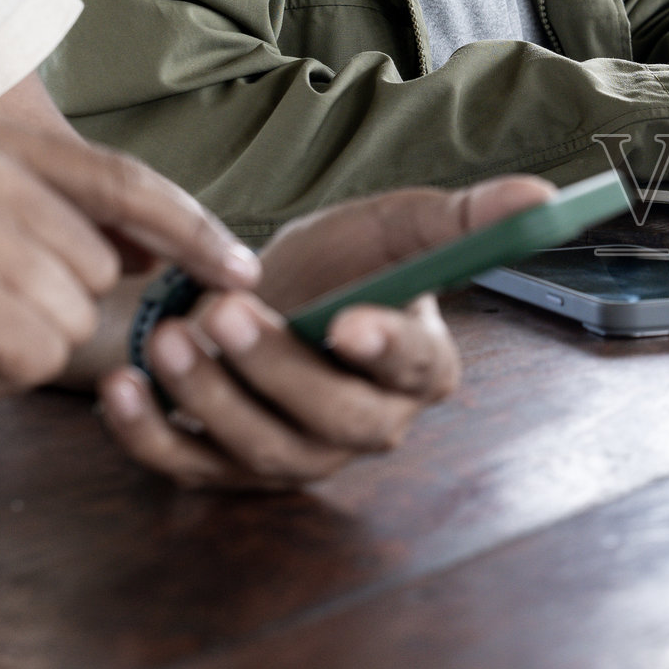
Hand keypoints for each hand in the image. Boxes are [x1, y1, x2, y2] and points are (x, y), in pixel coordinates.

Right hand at [0, 108, 257, 397]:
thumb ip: (64, 211)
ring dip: (27, 340)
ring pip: (72, 318)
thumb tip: (151, 257)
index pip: (123, 184)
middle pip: (100, 267)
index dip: (193, 230)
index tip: (246, 272)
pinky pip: (34, 357)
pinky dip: (2, 372)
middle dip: (60, 300)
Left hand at [95, 176, 555, 489]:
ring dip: (211, 397)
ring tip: (169, 335)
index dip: (385, 351)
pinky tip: (125, 388)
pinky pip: (194, 470)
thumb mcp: (394, 228)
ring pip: (265, 449)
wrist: (251, 293)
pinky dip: (152, 437)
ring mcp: (301, 456)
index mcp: (419, 367)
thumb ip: (462, 217)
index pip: (417, 371)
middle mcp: (370, 426)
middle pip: (337, 421)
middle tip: (226, 312)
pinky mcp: (232, 471)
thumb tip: (544, 197)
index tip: (346, 321)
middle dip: (277, 371)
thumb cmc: (337, 265)